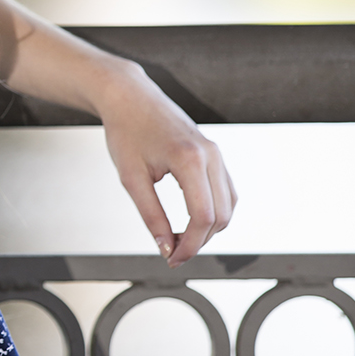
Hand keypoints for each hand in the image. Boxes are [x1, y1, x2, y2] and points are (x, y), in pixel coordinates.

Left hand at [96, 63, 236, 265]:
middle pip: (222, 216)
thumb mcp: (131, 178)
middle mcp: (211, 155)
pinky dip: (213, 211)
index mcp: (189, 159)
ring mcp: (216, 153)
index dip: (191, 245)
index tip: (172, 258)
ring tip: (179, 236)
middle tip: (172, 252)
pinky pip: (226, 191)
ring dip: (209, 228)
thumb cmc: (125, 131)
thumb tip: (166, 248)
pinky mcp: (215, 154)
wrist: (130, 96)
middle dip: (200, 241)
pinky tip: (190, 219)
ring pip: (229, 205)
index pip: (203, 217)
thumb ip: (151, 216)